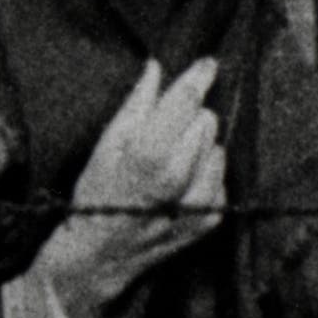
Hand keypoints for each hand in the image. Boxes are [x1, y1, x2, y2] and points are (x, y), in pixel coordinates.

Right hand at [36, 58, 224, 317]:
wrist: (101, 255)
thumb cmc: (97, 193)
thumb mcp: (107, 144)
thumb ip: (138, 104)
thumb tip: (157, 69)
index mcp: (151, 154)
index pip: (188, 102)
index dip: (198, 78)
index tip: (208, 62)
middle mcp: (181, 178)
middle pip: (207, 122)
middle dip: (189, 119)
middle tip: (164, 131)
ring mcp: (200, 201)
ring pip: (218, 148)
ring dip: (198, 146)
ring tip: (170, 160)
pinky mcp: (212, 218)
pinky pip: (220, 177)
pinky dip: (204, 173)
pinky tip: (179, 183)